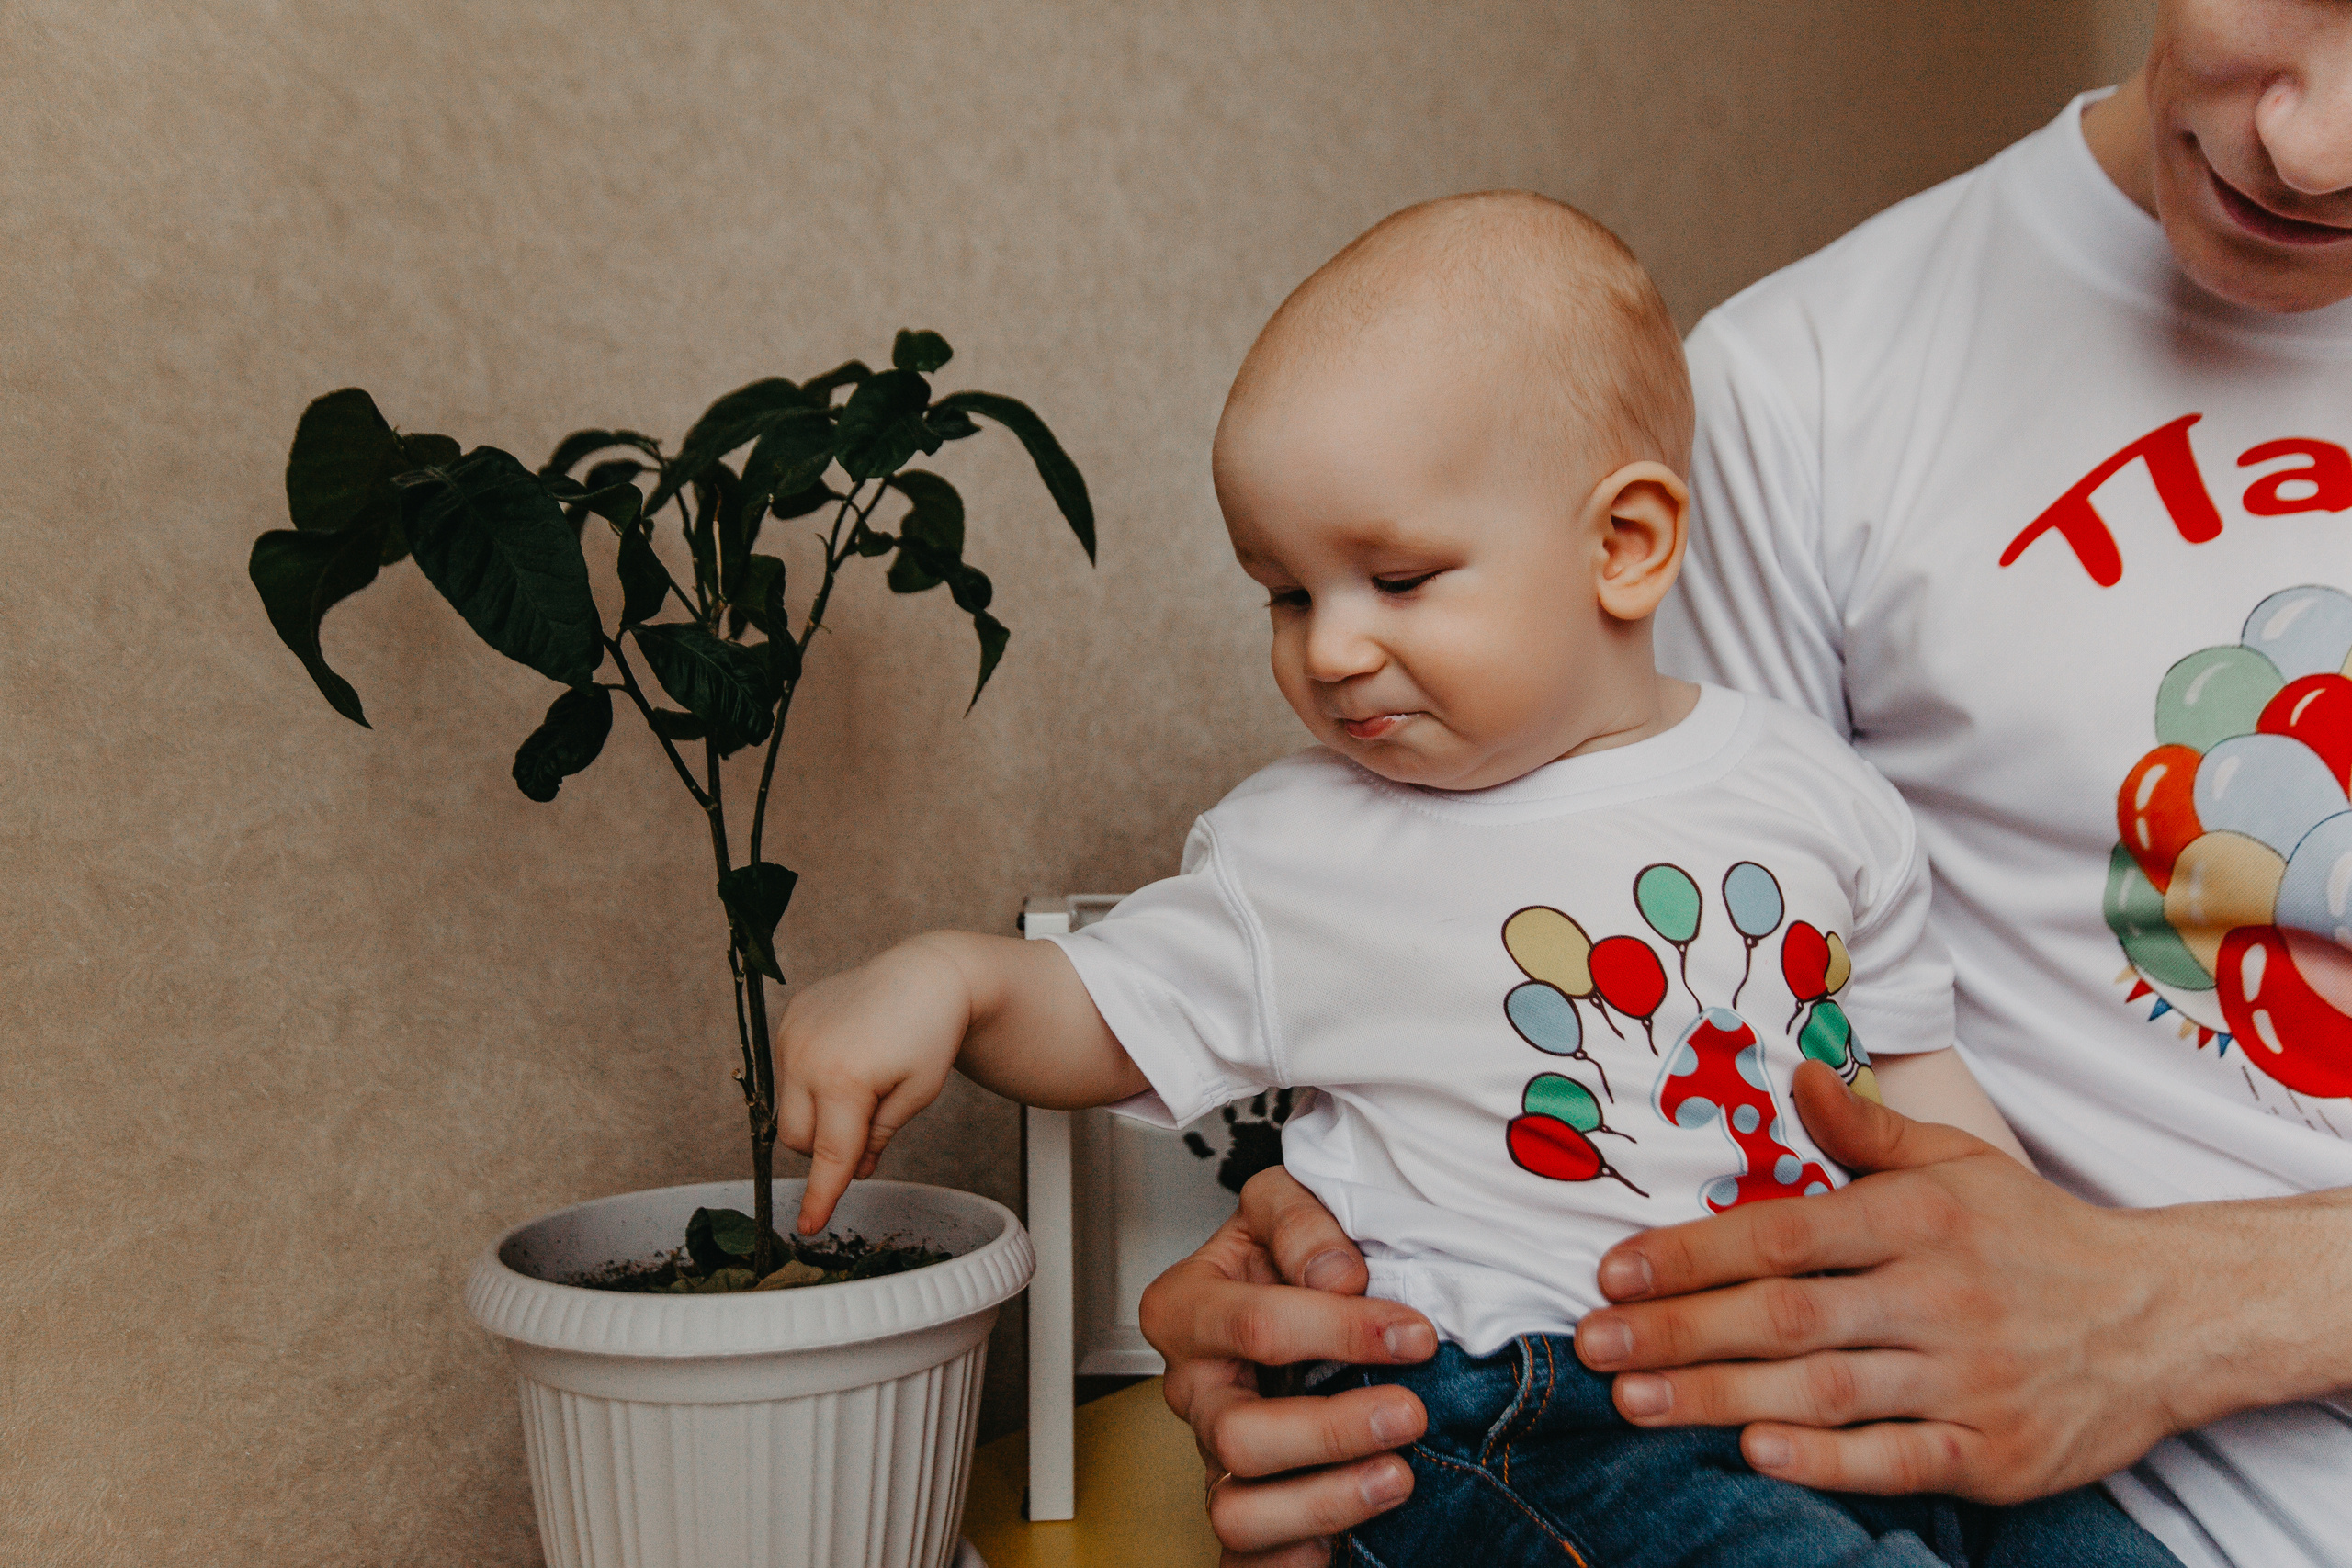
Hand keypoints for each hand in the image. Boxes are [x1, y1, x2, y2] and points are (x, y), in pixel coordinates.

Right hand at [774, 937, 970, 1233]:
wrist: (927, 974)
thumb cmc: (931, 1034)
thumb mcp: (916, 1096)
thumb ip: (878, 1138)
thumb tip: (853, 1171)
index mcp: (844, 1080)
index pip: (829, 1155)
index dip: (821, 1196)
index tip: (807, 1227)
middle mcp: (807, 1057)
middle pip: (799, 1138)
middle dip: (828, 1146)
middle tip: (870, 1122)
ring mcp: (793, 1035)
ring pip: (790, 1108)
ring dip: (819, 1114)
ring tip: (863, 1083)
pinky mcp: (790, 1020)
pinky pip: (788, 1073)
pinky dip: (812, 1081)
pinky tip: (848, 1057)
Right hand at [1139, 1168, 1437, 1567]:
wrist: (1280, 1296)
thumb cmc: (1282, 1257)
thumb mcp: (1285, 1207)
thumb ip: (1305, 1224)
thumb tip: (1339, 1276)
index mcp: (1187, 1309)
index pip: (1254, 1327)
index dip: (1341, 1332)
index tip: (1414, 1333)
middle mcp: (1192, 1390)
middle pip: (1236, 1434)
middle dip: (1330, 1430)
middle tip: (1408, 1413)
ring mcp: (1210, 1455)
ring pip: (1236, 1511)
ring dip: (1325, 1501)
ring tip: (1396, 1479)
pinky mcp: (1242, 1506)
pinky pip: (1249, 1560)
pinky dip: (1297, 1558)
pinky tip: (1353, 1535)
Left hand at [1572, 1061, 2192, 1502]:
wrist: (2166, 1319)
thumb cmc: (2034, 1234)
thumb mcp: (1959, 1161)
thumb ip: (1867, 1132)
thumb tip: (1798, 1074)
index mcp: (1918, 1219)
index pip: (1783, 1236)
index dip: (1693, 1254)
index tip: (1614, 1271)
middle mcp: (1938, 1297)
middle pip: (1787, 1317)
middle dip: (1680, 1331)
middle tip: (1594, 1342)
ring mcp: (1968, 1379)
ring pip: (1827, 1391)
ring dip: (1722, 1398)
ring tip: (1635, 1401)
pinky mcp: (1996, 1453)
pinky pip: (1899, 1459)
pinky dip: (1827, 1461)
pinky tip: (1756, 1451)